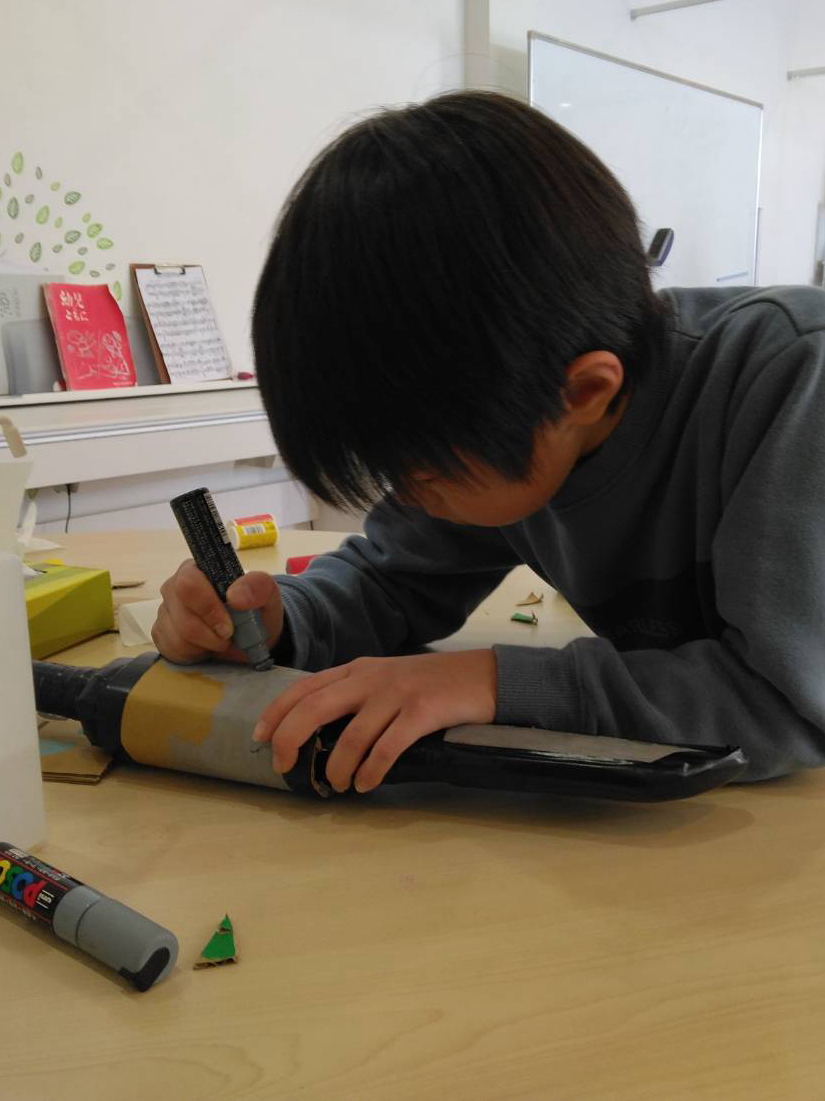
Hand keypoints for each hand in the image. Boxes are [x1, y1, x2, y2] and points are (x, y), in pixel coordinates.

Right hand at [151, 559, 283, 664]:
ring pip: (177, 636)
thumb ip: (257, 586)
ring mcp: (165, 611)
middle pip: (181, 615)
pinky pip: (171, 650)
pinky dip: (194, 654)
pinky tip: (205, 647)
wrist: (251, 637)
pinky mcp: (161, 633)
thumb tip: (235, 596)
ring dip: (205, 645)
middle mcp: (174, 587)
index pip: (188, 583)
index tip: (228, 626)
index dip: (207, 607)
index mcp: (197, 569)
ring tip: (219, 640)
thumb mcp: (267, 595)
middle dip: (209, 633)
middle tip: (228, 636)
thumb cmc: (255, 610)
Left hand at [252, 650, 496, 792]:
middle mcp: (370, 678)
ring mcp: (396, 694)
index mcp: (357, 669)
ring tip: (338, 785)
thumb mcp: (386, 679)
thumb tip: (319, 732)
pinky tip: (366, 784)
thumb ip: (355, 695)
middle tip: (284, 767)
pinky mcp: (421, 712)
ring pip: (351, 736)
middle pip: (314, 707)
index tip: (259, 737)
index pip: (304, 687)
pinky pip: (386, 748)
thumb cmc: (432, 683)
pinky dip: (371, 770)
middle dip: (289, 739)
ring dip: (337, 767)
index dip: (276, 712)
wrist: (482, 676)